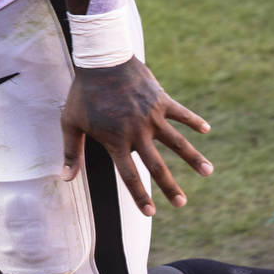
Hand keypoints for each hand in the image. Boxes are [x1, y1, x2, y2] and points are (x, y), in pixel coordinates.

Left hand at [61, 56, 212, 216]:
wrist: (101, 60)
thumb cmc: (84, 93)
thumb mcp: (71, 122)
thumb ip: (71, 152)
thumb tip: (65, 179)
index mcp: (116, 141)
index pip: (129, 176)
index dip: (140, 196)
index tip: (151, 213)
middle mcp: (138, 133)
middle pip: (157, 166)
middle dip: (170, 187)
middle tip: (181, 203)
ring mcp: (152, 117)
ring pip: (177, 142)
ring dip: (193, 158)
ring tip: (208, 171)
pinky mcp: (161, 100)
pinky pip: (181, 112)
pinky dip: (194, 120)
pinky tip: (206, 129)